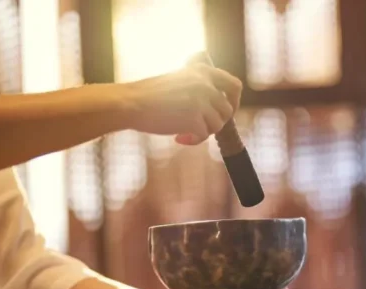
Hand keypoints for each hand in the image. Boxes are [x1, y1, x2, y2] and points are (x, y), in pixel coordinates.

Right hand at [120, 60, 241, 145]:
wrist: (131, 103)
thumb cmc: (151, 95)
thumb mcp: (179, 79)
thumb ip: (199, 86)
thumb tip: (220, 105)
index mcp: (202, 71)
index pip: (234, 85)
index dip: (234, 100)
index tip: (226, 110)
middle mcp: (205, 83)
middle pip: (228, 110)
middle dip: (218, 122)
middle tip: (203, 128)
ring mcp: (201, 101)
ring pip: (217, 125)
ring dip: (203, 132)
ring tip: (185, 132)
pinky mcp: (195, 118)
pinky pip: (204, 136)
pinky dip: (193, 141)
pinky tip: (179, 138)